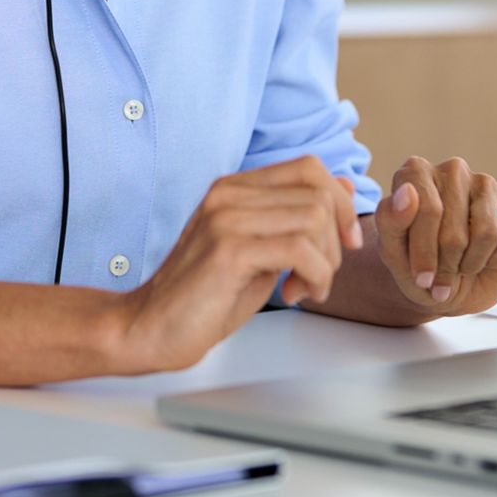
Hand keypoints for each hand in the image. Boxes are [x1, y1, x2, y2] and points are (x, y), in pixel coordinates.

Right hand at [118, 155, 362, 371]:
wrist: (150, 328)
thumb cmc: (206, 296)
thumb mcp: (261, 251)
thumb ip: (296, 218)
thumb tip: (344, 186)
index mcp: (235, 187)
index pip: (310, 168)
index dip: (341, 202)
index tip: (346, 242)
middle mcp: (229, 193)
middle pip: (319, 194)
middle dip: (336, 242)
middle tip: (318, 277)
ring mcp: (226, 218)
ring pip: (315, 219)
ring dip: (326, 263)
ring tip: (304, 289)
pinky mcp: (228, 250)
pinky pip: (299, 250)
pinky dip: (315, 277)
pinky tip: (294, 296)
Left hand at [375, 156, 496, 316]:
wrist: (447, 289)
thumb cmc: (416, 266)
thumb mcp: (392, 253)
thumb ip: (390, 221)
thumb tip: (407, 192)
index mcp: (415, 173)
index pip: (428, 210)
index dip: (425, 252)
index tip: (421, 277)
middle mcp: (452, 170)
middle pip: (455, 231)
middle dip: (447, 264)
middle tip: (440, 275)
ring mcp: (485, 183)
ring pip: (487, 232)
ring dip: (472, 262)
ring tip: (460, 265)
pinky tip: (486, 258)